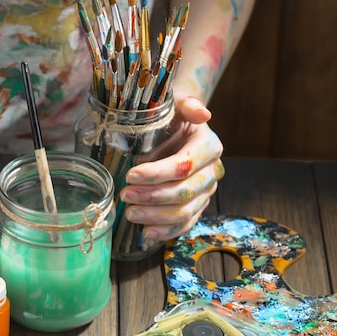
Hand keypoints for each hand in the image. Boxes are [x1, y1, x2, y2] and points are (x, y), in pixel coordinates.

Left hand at [119, 92, 224, 240]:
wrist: (180, 124)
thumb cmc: (174, 113)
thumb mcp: (178, 102)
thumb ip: (189, 104)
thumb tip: (201, 113)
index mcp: (208, 147)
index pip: (183, 165)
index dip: (157, 174)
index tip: (130, 175)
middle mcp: (211, 172)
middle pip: (184, 192)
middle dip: (152, 197)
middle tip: (124, 196)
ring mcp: (206, 192)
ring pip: (184, 212)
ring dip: (156, 217)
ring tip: (129, 214)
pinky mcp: (197, 206)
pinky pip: (185, 224)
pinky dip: (166, 231)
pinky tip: (145, 233)